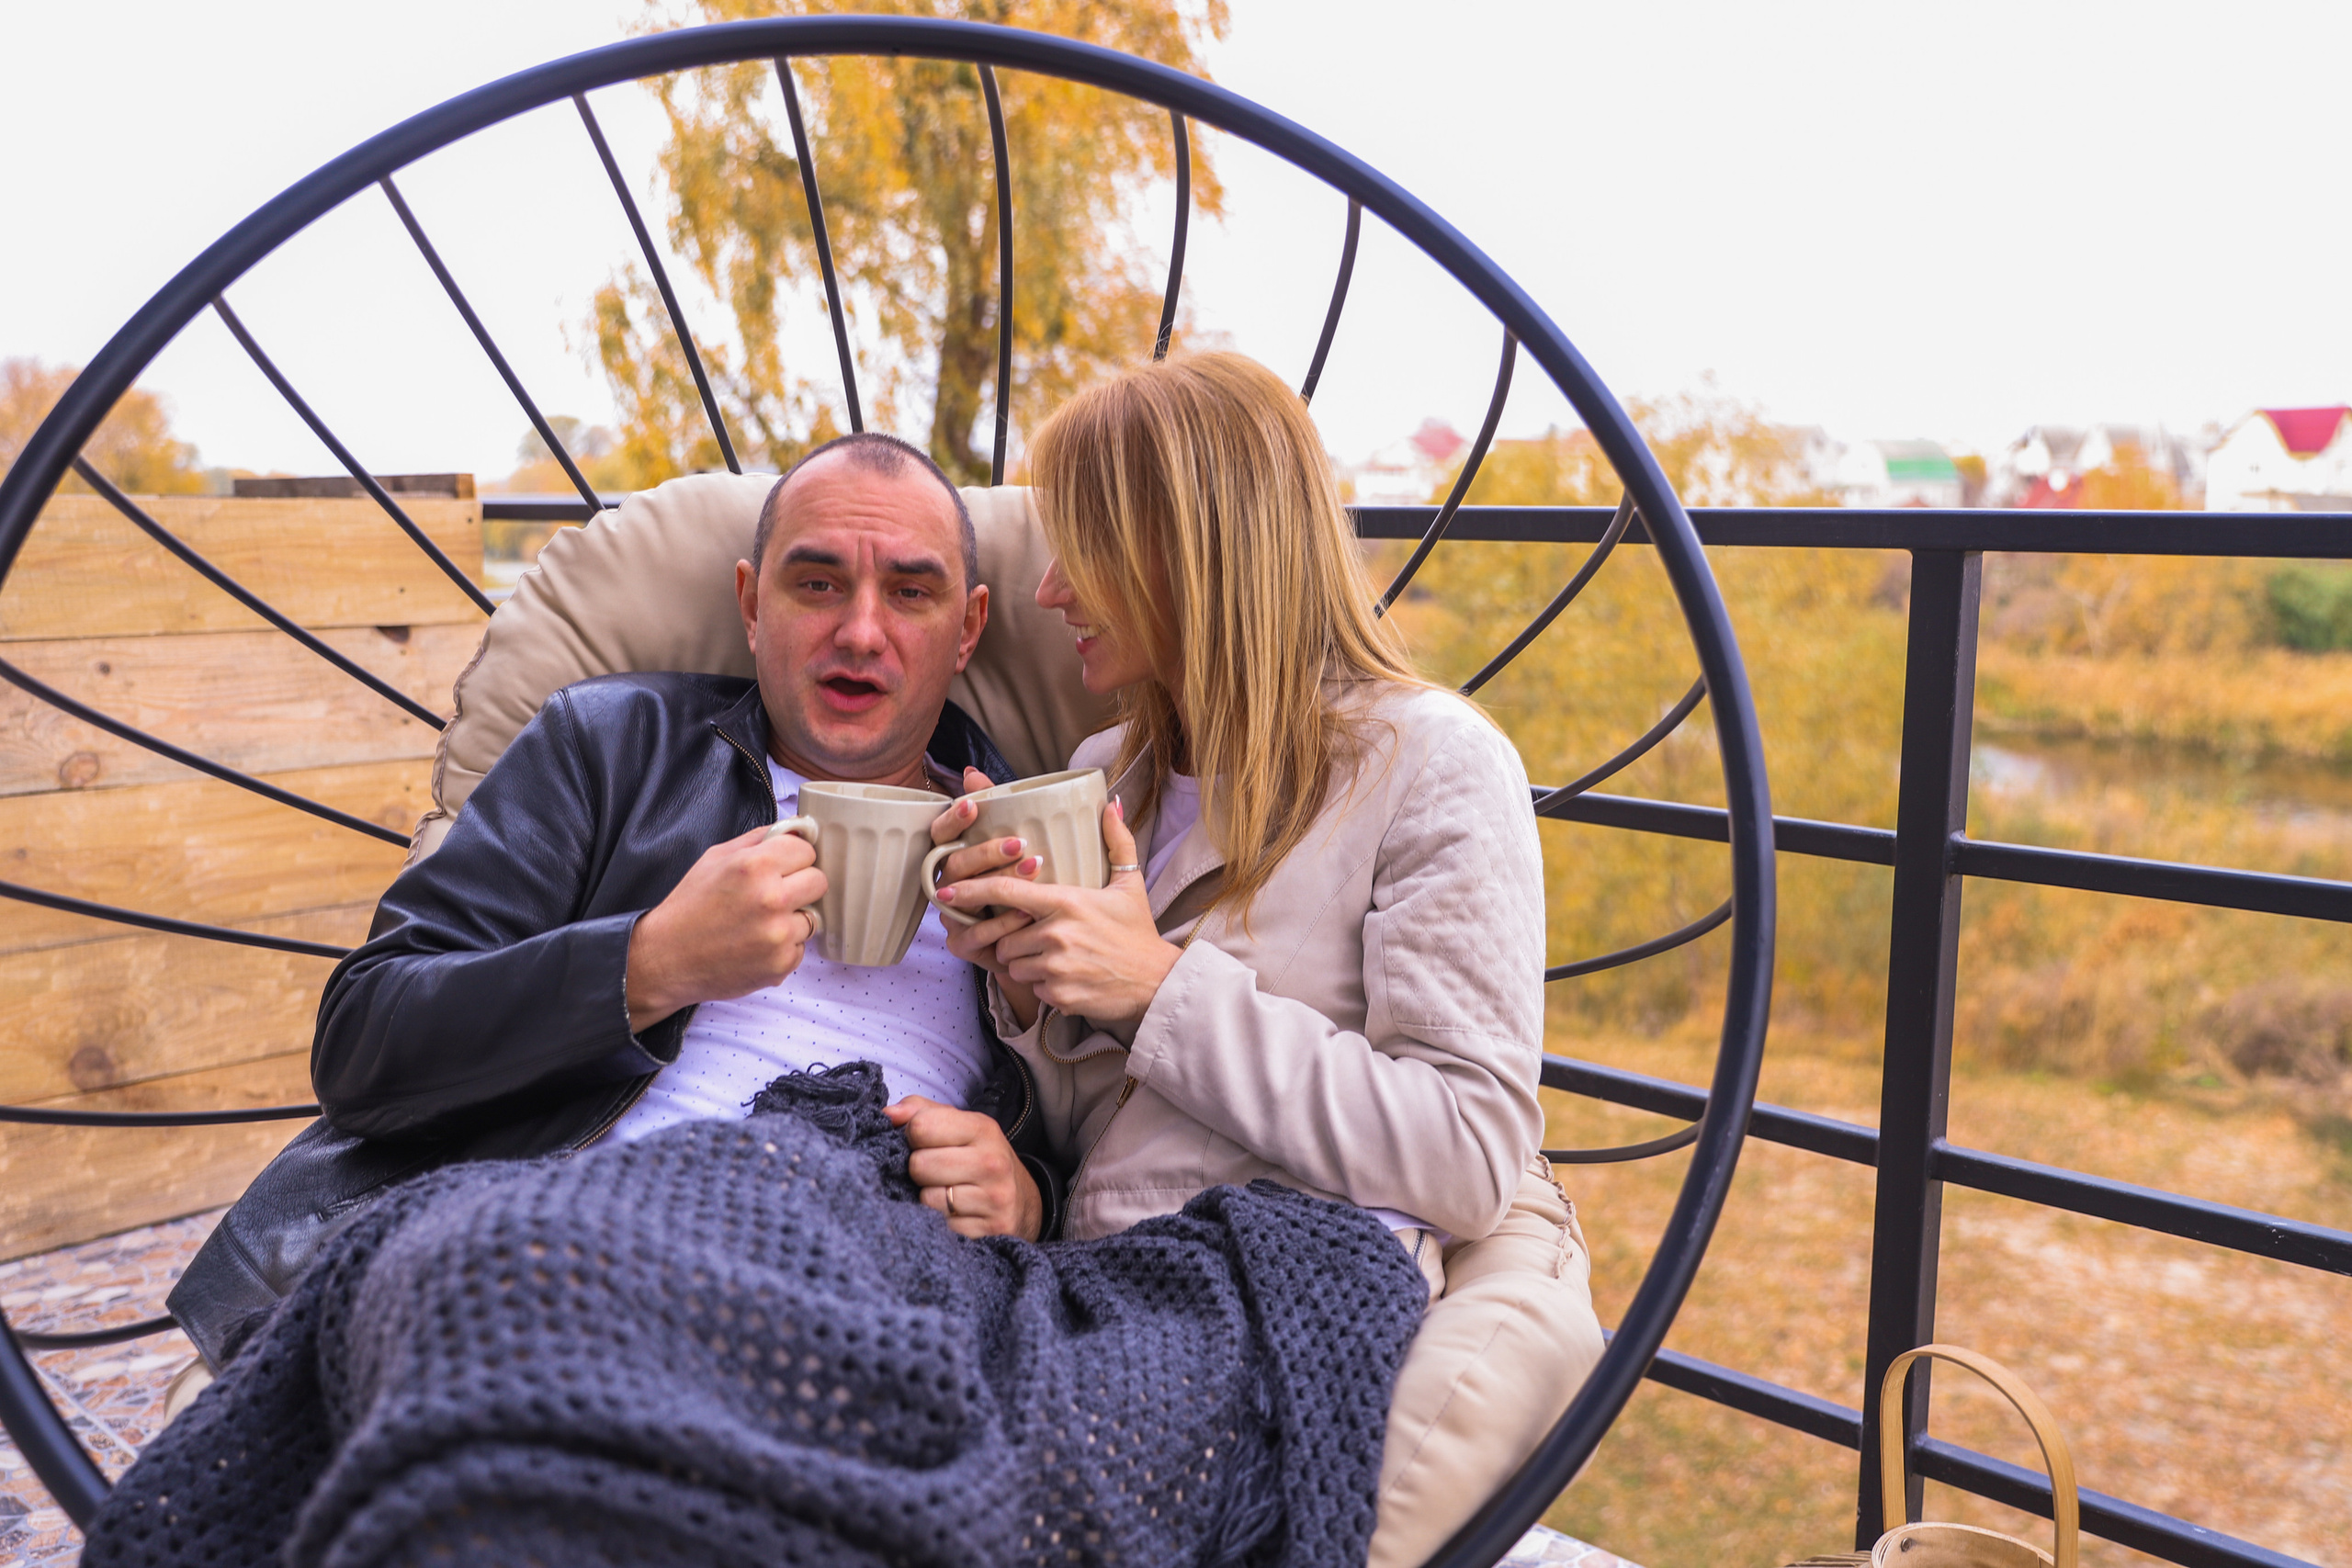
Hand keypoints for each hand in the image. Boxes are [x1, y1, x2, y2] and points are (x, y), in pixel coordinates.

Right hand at [625, 824, 824, 1031]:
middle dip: (800, 885)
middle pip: (819, 881)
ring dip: (792, 918)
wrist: (666, 959)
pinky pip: (800, 947)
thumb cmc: (689, 906)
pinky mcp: (781, 964)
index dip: (792, 858)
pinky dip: (783, 947)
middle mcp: (771, 899)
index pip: (807, 850)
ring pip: (812, 916)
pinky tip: (755, 945)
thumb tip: (796, 827)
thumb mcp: (716, 858)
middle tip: (774, 894)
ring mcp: (778, 935)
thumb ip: (759, 839)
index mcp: (755, 866)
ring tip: (760, 922)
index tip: (780, 867)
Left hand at [886, 1095, 1041, 1239]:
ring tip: (947, 1194)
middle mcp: (992, 1163)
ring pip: (927, 1200)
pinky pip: (941, 1228)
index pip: (921, 1127)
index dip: (913, 1136)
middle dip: (920, 1171)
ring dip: (929, 1200)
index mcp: (982, 1129)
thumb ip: (921, 1112)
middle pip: (919, 1165)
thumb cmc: (979, 1158)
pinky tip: (957, 1214)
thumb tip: (888, 1115)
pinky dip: (941, 1223)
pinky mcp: (990, 1231)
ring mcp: (994, 1199)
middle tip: (937, 1173)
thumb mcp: (959, 1125)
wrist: (1023, 1203)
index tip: (925, 1143)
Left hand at [936, 801, 1177, 1027]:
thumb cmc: (1138, 931)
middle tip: (1041, 937)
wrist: (1157, 982)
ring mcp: (1056, 966)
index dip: (970, 889)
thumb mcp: (1130, 883)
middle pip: (1004, 936)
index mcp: (1067, 901)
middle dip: (1013, 938)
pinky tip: (1068, 976)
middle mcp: (1057, 933)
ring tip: (1057, 957)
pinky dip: (1043, 984)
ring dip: (1026, 962)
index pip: (1006, 891)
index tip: (945, 889)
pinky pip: (1031, 987)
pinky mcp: (1059, 994)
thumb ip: (1117, 840)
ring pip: (1014, 964)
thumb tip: (1113, 803)